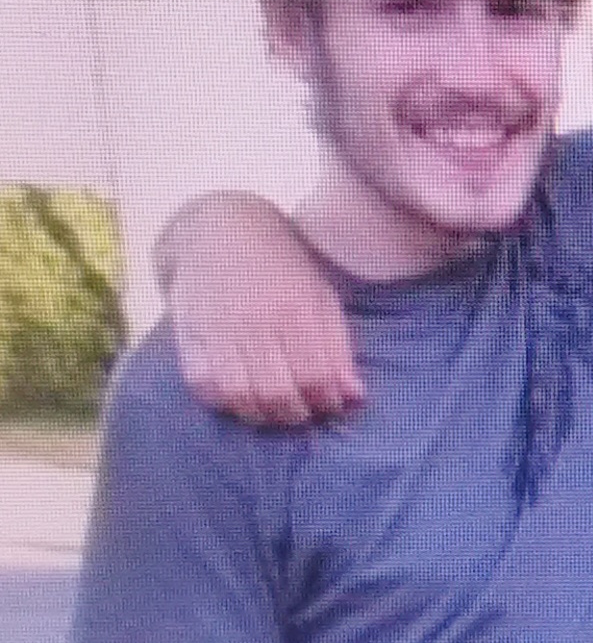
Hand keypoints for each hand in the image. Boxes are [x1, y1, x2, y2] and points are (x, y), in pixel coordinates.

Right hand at [161, 193, 363, 425]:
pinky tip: (239, 397)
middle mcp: (256, 323)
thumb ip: (338, 347)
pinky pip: (203, 386)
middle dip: (296, 414)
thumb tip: (354, 397)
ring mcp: (219, 330)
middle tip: (303, 411)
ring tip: (274, 410)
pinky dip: (223, 403)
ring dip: (262, 415)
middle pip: (278, 394)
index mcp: (296, 310)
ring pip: (241, 396)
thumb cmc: (280, 263)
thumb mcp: (320, 294)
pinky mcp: (189, 334)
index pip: (316, 377)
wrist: (218, 227)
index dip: (327, 401)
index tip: (331, 404)